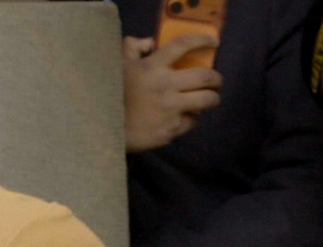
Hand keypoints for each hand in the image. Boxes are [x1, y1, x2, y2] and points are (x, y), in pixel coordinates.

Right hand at [122, 35, 222, 151]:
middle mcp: (166, 86)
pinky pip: (192, 121)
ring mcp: (170, 109)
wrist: (105, 128)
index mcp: (153, 66)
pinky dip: (192, 117)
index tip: (213, 42)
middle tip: (216, 81)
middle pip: (205, 77)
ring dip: (212, 98)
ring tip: (211, 98)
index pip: (183, 46)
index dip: (202, 40)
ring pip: (206, 101)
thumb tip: (150, 43)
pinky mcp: (172, 129)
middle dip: (216, 78)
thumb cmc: (112, 92)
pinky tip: (188, 115)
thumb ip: (133, 47)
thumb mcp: (118, 64)